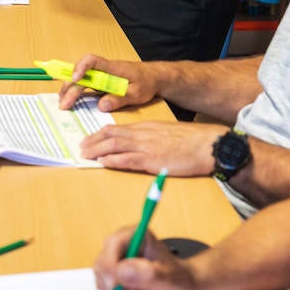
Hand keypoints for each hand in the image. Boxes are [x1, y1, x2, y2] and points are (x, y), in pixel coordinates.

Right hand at [58, 53, 159, 111]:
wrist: (153, 77)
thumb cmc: (147, 82)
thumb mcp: (137, 94)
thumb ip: (120, 99)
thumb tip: (101, 105)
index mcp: (113, 68)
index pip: (92, 60)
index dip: (81, 67)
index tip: (75, 79)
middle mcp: (103, 69)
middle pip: (81, 72)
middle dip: (70, 87)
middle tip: (64, 104)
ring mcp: (101, 75)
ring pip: (80, 78)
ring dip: (69, 89)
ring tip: (63, 103)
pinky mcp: (101, 81)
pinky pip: (84, 83)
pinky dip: (75, 91)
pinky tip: (69, 100)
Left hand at [79, 121, 224, 176]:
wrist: (208, 144)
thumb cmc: (191, 141)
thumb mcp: (166, 133)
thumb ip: (151, 137)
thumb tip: (138, 145)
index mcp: (146, 127)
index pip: (116, 128)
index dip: (100, 134)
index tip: (90, 139)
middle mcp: (142, 134)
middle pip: (111, 135)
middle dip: (93, 141)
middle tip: (81, 148)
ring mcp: (146, 147)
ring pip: (114, 146)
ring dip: (97, 150)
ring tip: (85, 155)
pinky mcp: (152, 160)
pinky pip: (127, 159)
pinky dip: (113, 160)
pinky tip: (103, 163)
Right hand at [93, 226, 199, 289]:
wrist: (179, 286)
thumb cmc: (177, 278)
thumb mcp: (167, 277)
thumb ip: (147, 273)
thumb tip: (122, 270)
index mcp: (136, 234)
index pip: (112, 244)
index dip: (110, 264)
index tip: (115, 284)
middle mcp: (122, 241)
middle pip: (102, 259)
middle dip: (111, 279)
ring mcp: (115, 256)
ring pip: (100, 272)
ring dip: (114, 287)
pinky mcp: (111, 270)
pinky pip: (102, 283)